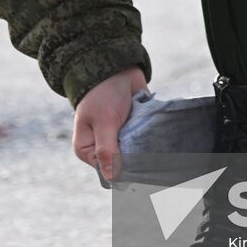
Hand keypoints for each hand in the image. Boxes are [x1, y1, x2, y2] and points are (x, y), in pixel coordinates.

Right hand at [72, 66, 146, 181]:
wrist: (116, 67)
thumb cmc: (102, 93)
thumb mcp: (104, 122)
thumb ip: (107, 150)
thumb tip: (112, 180)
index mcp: (87, 150)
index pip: (108, 171)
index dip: (123, 169)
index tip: (140, 164)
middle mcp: (102, 148)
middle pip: (122, 165)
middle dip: (136, 159)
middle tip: (150, 152)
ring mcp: (119, 140)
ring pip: (136, 155)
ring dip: (146, 149)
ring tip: (153, 142)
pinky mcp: (133, 132)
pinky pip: (144, 143)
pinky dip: (151, 140)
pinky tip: (159, 138)